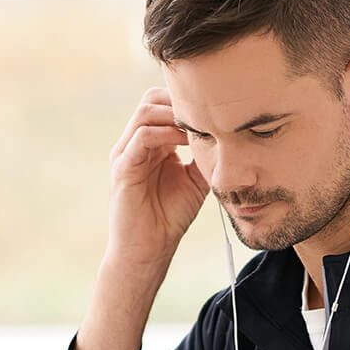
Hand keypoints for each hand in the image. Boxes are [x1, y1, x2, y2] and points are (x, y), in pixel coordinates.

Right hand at [106, 86, 209, 268]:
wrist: (149, 249)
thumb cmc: (170, 217)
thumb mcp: (196, 179)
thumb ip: (205, 155)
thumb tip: (227, 134)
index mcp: (152, 144)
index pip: (163, 104)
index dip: (186, 103)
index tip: (214, 112)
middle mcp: (135, 144)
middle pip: (151, 100)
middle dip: (179, 101)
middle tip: (206, 113)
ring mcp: (127, 153)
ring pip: (145, 112)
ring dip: (173, 114)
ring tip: (197, 126)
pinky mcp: (123, 167)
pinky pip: (141, 137)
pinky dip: (165, 133)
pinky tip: (186, 141)